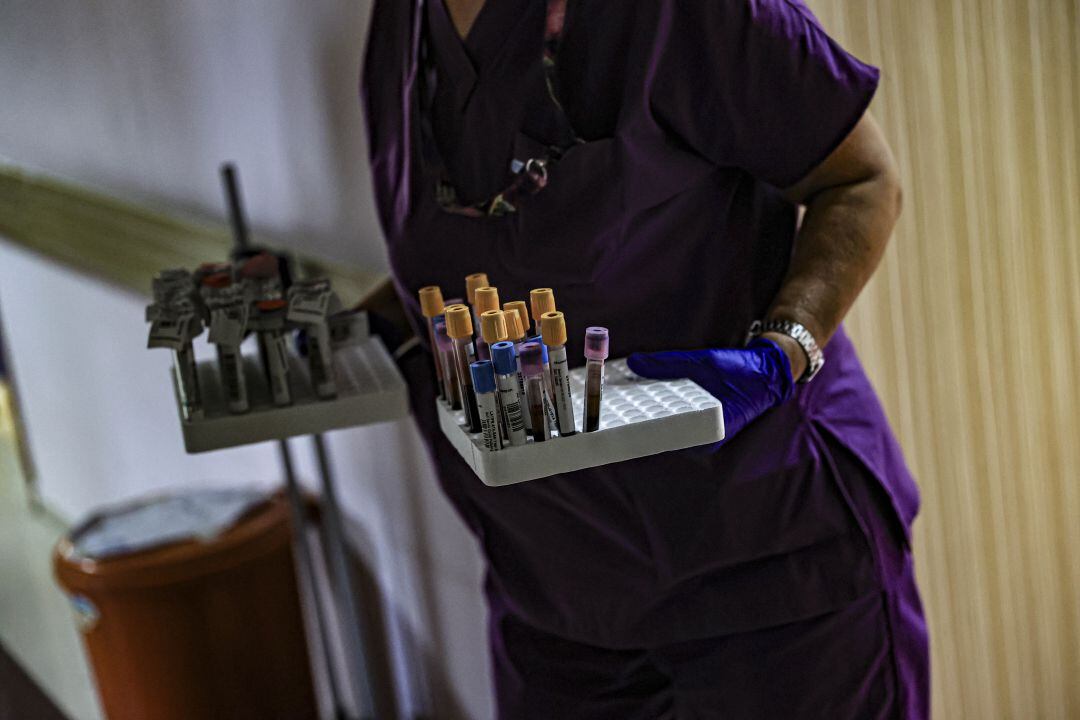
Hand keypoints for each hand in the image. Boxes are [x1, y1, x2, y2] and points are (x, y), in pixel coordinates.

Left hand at [626, 338, 795, 442]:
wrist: (769, 372)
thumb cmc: (740, 370)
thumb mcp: (702, 362)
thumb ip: (667, 364)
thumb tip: (634, 362)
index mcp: (705, 436)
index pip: (662, 437)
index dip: (636, 428)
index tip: (612, 421)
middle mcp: (701, 441)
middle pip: (660, 432)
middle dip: (636, 419)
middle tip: (610, 407)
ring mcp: (700, 434)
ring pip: (664, 424)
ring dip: (645, 412)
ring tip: (619, 400)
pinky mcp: (698, 422)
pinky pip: (673, 416)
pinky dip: (659, 406)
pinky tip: (640, 394)